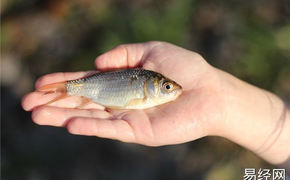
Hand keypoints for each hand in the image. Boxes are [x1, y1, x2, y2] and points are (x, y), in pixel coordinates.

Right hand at [22, 41, 227, 145]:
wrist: (209, 92)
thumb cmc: (184, 69)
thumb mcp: (152, 50)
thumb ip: (124, 54)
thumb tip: (97, 61)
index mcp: (122, 80)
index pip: (87, 81)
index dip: (64, 81)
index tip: (41, 83)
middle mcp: (120, 100)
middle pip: (82, 101)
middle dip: (55, 101)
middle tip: (28, 102)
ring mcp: (127, 116)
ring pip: (90, 116)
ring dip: (63, 115)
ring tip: (38, 114)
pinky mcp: (137, 131)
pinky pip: (110, 129)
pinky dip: (90, 126)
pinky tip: (70, 123)